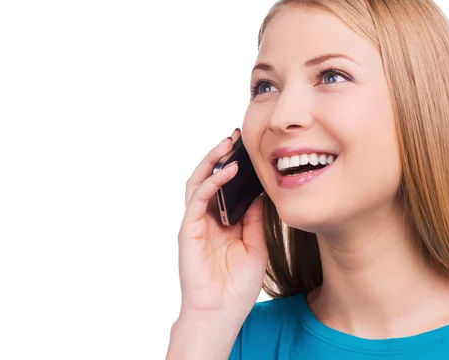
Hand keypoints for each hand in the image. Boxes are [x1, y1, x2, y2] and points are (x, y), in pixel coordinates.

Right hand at [177, 128, 267, 322]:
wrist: (221, 312)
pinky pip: (197, 198)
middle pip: (209, 178)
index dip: (236, 167)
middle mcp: (208, 219)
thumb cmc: (238, 284)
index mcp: (224, 222)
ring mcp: (196, 223)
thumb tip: (259, 192)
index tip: (249, 148)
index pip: (227, 187)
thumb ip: (254, 218)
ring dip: (211, 161)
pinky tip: (227, 171)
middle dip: (220, 156)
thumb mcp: (256, 245)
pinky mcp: (189, 229)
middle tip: (235, 136)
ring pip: (198, 182)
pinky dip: (211, 182)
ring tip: (227, 144)